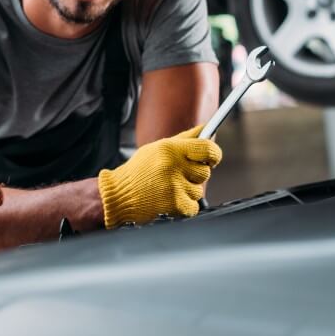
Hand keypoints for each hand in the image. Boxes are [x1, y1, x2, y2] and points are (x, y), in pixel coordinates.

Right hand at [98, 126, 221, 228]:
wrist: (120, 194)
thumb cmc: (139, 171)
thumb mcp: (157, 148)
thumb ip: (184, 139)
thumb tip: (205, 128)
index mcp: (170, 148)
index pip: (207, 148)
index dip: (214, 154)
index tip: (213, 158)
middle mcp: (173, 165)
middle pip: (205, 172)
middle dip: (195, 176)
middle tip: (179, 176)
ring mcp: (175, 185)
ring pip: (198, 190)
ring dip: (188, 192)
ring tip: (169, 189)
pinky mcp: (174, 203)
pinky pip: (193, 206)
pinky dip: (185, 207)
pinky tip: (170, 200)